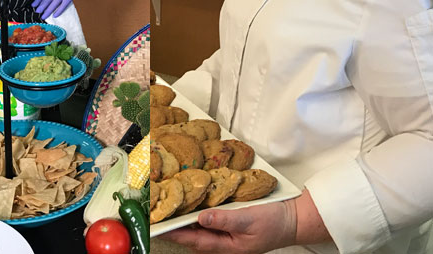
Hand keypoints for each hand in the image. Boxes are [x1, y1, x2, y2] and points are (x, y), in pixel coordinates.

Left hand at [32, 0, 92, 19]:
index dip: (37, 1)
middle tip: (36, 12)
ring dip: (47, 12)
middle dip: (40, 8)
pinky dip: (58, 12)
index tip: (33, 5)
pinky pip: (62, 6)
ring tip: (43, 17)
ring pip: (52, 5)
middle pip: (45, 1)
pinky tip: (55, 15)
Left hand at [162, 200, 296, 253]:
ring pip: (202, 229)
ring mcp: (229, 235)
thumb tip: (201, 219)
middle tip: (160, 216)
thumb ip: (224, 219)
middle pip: (195, 236)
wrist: (293, 219)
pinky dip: (200, 214)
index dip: (176, 233)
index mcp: (228, 246)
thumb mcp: (249, 219)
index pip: (195, 240)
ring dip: (187, 221)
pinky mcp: (232, 225)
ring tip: (171, 210)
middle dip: (178, 228)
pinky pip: (212, 222)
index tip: (161, 227)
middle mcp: (225, 242)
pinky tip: (195, 206)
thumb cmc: (274, 222)